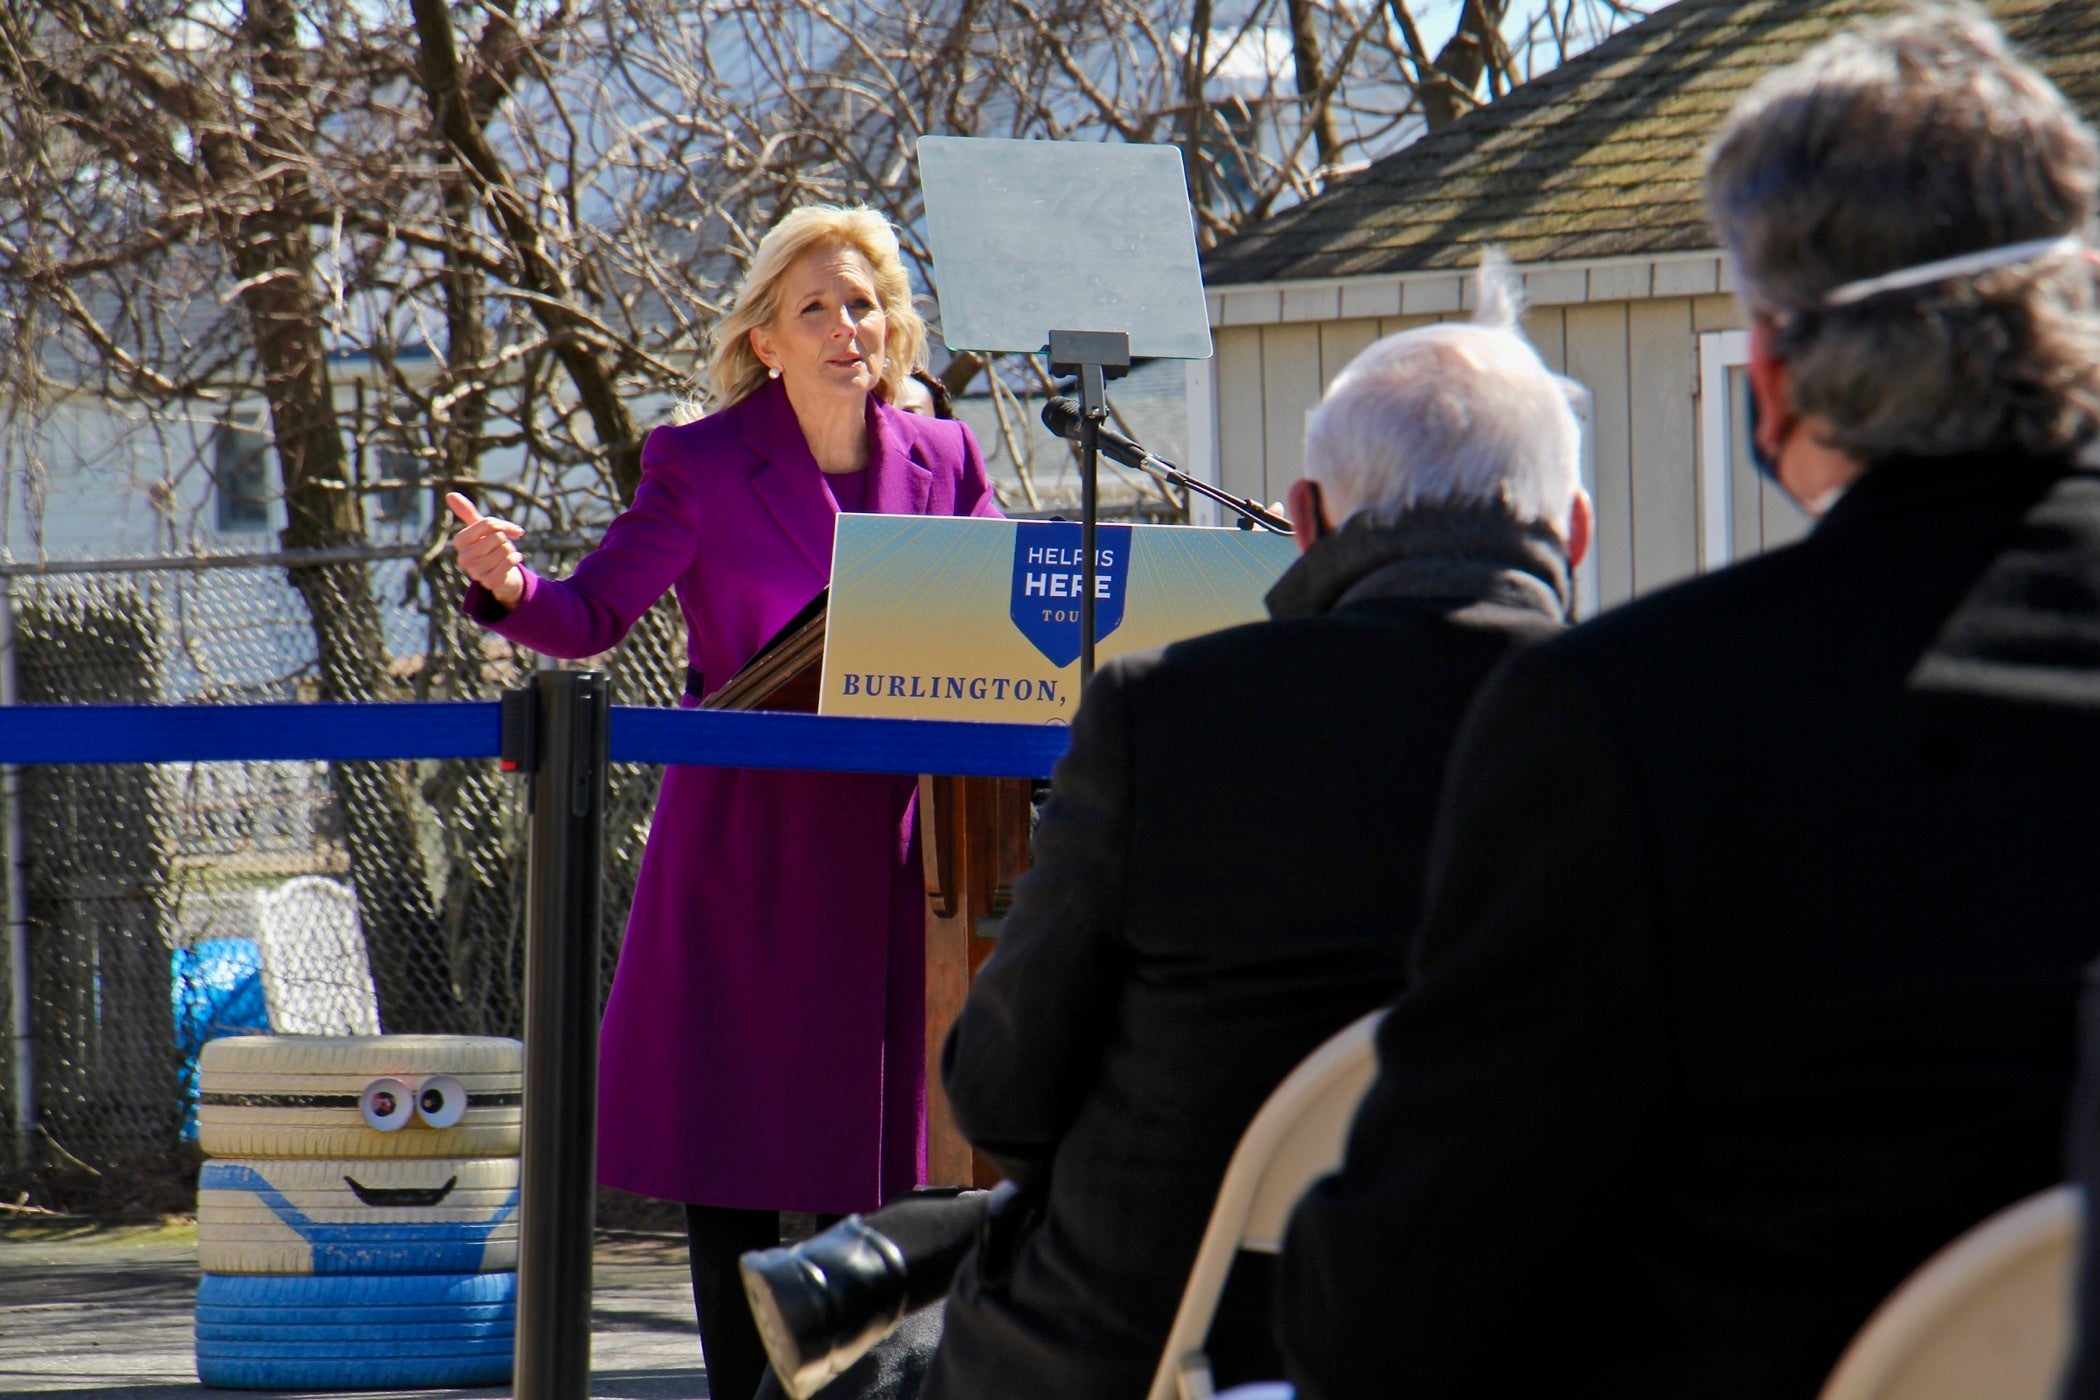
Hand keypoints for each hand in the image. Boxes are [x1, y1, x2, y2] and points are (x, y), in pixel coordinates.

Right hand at [445, 492, 525, 608]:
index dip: (504, 525)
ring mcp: (475, 572)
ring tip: (503, 557)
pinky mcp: (489, 582)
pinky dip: (516, 559)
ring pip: (505, 549)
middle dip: (506, 541)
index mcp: (459, 541)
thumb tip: (450, 494)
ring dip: (511, 551)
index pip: (488, 523)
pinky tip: (512, 562)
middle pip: (498, 537)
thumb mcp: (479, 529)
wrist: (500, 574)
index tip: (511, 530)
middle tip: (501, 548)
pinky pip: (510, 561)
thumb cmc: (489, 547)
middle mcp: (464, 557)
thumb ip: (466, 512)